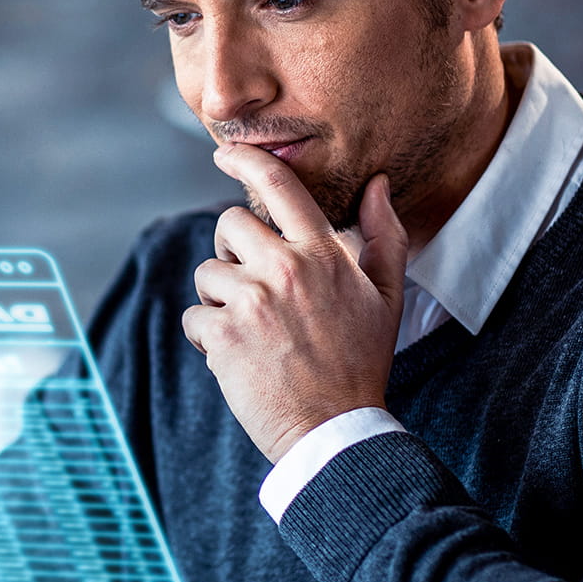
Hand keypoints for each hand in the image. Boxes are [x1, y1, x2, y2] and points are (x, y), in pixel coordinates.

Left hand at [182, 147, 407, 462]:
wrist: (335, 429)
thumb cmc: (361, 362)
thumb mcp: (387, 296)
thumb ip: (384, 235)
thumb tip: (377, 183)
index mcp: (323, 253)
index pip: (278, 185)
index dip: (246, 158)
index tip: (225, 152)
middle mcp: (285, 269)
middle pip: (228, 224)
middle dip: (232, 252)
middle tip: (253, 289)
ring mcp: (251, 301)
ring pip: (207, 274)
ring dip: (220, 300)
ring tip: (252, 333)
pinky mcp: (222, 334)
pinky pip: (195, 316)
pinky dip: (208, 338)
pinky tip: (238, 358)